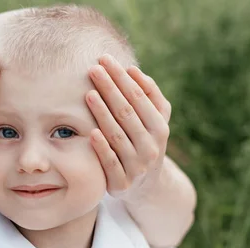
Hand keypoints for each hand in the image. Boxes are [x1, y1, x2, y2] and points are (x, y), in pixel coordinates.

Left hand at [87, 54, 171, 203]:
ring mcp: (137, 167)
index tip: (105, 60)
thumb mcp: (155, 121)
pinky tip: (91, 132)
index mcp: (160, 129)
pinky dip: (102, 148)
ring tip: (89, 94)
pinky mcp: (122, 183)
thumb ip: (150, 96)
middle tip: (93, 69)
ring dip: (103, 114)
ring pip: (118, 136)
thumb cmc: (145, 142)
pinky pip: (111, 163)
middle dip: (110, 89)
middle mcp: (151, 148)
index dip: (122, 78)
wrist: (145, 185)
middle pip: (127, 114)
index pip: (140, 98)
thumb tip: (134, 71)